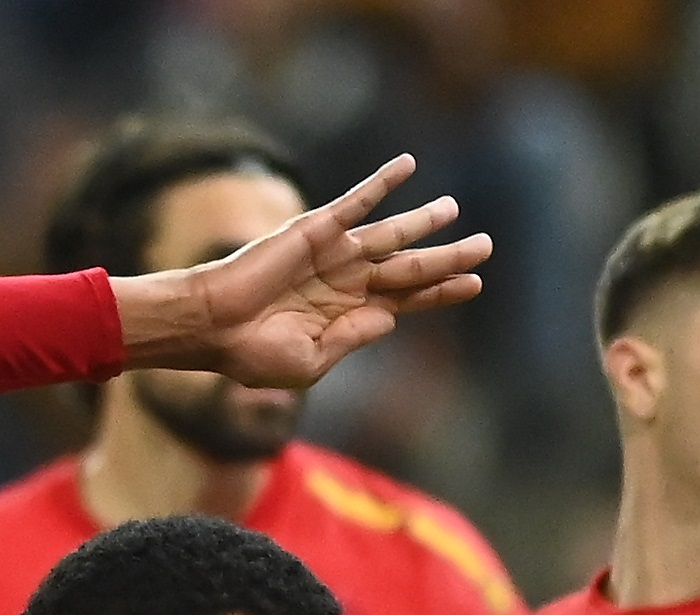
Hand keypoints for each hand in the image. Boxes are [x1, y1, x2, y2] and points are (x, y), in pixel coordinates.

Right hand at [115, 156, 490, 390]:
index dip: (442, 292)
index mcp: (349, 316)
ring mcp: (334, 253)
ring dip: (424, 220)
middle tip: (487, 246)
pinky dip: (381, 183)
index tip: (476, 284)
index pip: (408, 301)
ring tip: (455, 208)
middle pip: (410, 267)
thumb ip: (352, 339)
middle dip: (448, 257)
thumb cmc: (252, 356)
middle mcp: (348, 281)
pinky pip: (355, 202)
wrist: (212, 328)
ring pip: (391, 234)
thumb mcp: (309, 364)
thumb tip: (390, 317)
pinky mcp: (316, 230)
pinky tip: (407, 165)